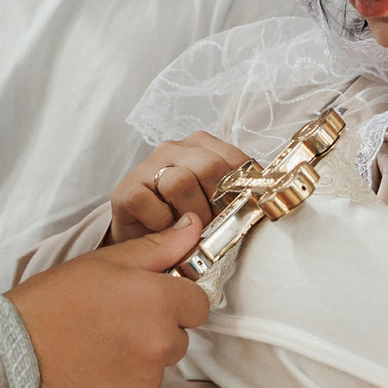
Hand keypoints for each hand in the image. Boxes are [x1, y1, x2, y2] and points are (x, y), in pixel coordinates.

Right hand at [7, 217, 208, 387]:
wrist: (3, 355)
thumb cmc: (49, 304)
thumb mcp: (101, 263)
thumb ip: (157, 248)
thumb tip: (193, 226)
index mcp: (156, 301)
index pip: (198, 305)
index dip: (173, 302)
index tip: (146, 304)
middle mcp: (158, 345)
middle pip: (178, 340)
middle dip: (153, 333)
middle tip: (109, 328)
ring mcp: (144, 385)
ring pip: (156, 373)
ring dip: (134, 366)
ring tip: (91, 354)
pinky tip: (86, 380)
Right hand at [108, 134, 250, 244]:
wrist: (142, 241)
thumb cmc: (182, 220)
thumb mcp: (213, 203)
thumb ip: (234, 195)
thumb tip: (261, 204)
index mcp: (202, 146)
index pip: (236, 159)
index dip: (244, 191)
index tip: (244, 213)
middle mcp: (174, 148)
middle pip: (210, 167)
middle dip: (218, 204)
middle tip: (216, 226)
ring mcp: (147, 165)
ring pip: (181, 182)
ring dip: (191, 215)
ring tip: (189, 230)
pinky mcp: (126, 189)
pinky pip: (150, 202)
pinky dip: (161, 222)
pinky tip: (162, 228)